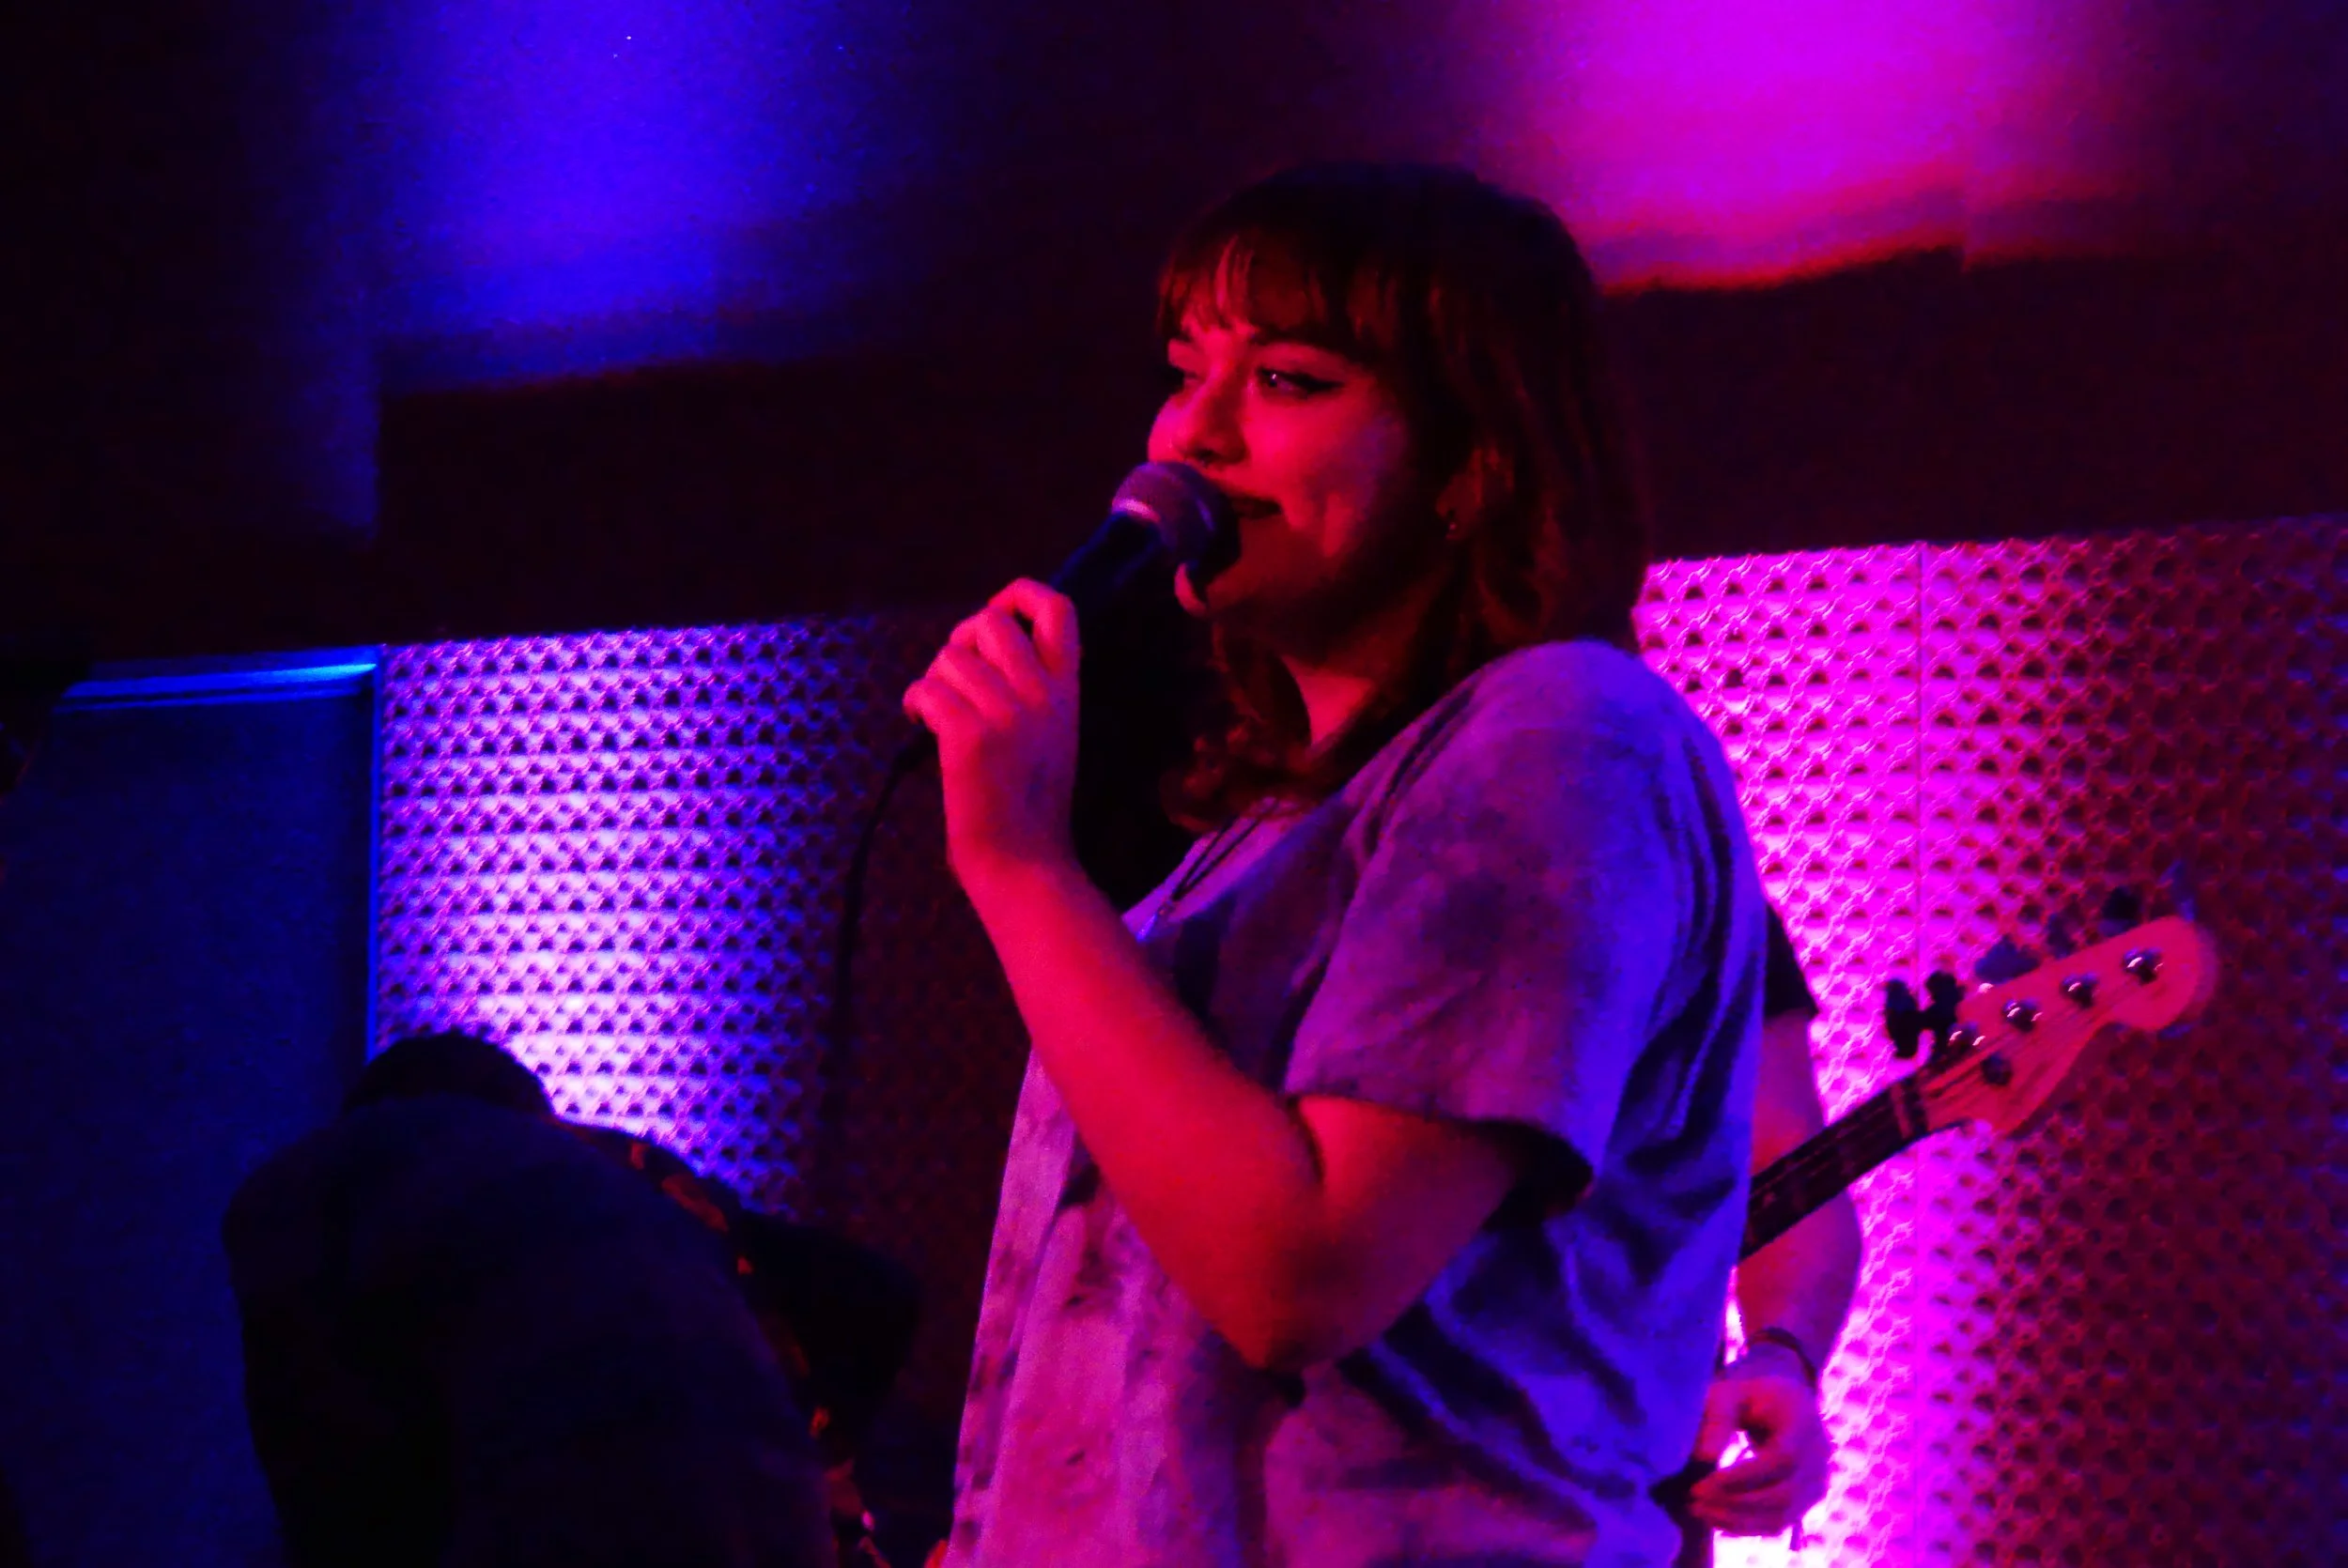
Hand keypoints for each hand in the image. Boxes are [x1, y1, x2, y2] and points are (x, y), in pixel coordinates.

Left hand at [901, 580, 1081, 889]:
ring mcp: (1006, 713)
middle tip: (956, 677)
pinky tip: (921, 725)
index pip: (1058, 608)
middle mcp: (1040, 693)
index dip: (1019, 594)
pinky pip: (927, 689)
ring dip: (933, 679)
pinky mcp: (969, 735)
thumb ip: (1032, 688)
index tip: (998, 613)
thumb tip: (982, 646)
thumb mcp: (1053, 734)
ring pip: (949, 656)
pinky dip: (915, 703)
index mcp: (1067, 690)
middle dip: (961, 640)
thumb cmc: (1031, 806)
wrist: (1023, 862)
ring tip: (938, 714)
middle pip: (989, 620)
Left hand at [1686, 1345, 1829, 1536]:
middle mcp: (1819, 1459)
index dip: (1743, 1476)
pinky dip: (1747, 1526)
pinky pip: (1779, 1523)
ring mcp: (1817, 1484)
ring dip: (1738, 1519)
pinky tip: (1715, 1518)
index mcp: (1804, 1424)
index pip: (1782, 1459)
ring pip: (1781, 1516)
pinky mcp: (1806, 1502)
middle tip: (1694, 1498)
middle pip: (1783, 1494)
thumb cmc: (1753, 1397)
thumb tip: (1703, 1457)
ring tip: (1698, 1510)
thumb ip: (1717, 1418)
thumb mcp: (1732, 1393)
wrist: (1786, 1406)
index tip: (1704, 1481)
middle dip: (1735, 1502)